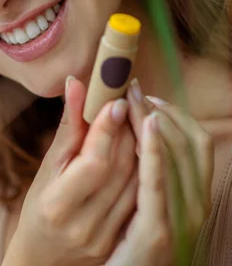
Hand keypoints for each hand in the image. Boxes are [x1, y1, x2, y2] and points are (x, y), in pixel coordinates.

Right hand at [6, 77, 137, 265]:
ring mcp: (105, 235)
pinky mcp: (121, 238)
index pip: (93, 162)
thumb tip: (76, 83)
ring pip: (136, 181)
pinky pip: (141, 195)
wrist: (45, 259)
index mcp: (57, 204)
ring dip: (140, 145)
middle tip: (129, 101)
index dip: (107, 129)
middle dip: (128, 129)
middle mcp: (84, 224)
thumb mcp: (48, 167)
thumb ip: (67, 127)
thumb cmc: (41, 206)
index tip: (116, 101)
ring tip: (136, 119)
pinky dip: (143, 167)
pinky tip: (140, 147)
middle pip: (119, 169)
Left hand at [104, 80, 213, 265]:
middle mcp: (196, 207)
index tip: (151, 97)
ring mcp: (180, 221)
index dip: (177, 114)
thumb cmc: (125, 232)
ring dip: (154, 122)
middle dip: (162, 112)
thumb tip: (145, 117)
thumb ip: (148, 159)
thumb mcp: (143, 194)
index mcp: (195, 195)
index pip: (198, 142)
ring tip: (133, 100)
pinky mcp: (156, 232)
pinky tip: (144, 126)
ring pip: (174, 155)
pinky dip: (154, 150)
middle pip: (187, 143)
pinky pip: (157, 181)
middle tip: (135, 90)